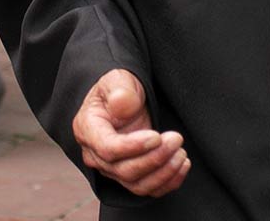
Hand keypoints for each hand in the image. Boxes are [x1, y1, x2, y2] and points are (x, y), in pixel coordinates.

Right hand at [73, 69, 188, 197]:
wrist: (125, 101)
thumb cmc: (120, 89)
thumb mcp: (118, 79)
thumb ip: (119, 90)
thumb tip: (121, 105)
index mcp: (87, 129)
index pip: (107, 149)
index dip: (133, 147)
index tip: (157, 136)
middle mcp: (95, 154)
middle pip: (124, 171)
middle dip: (154, 158)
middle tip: (176, 139)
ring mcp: (112, 169)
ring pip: (137, 185)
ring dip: (164, 172)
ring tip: (181, 152)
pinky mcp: (129, 177)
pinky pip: (148, 189)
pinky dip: (168, 182)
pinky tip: (182, 164)